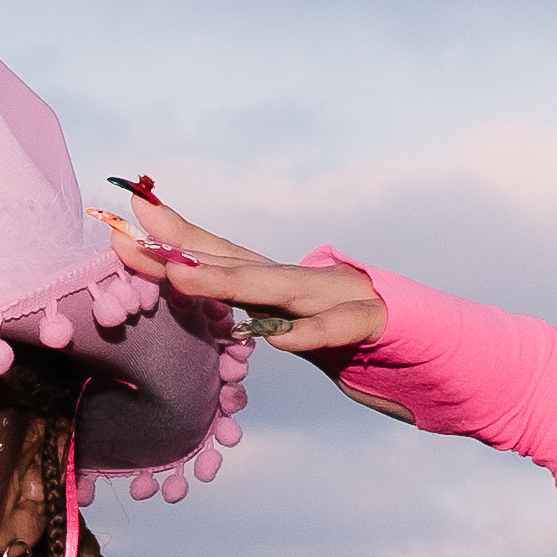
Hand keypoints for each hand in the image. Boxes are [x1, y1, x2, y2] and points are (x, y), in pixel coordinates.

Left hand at [96, 195, 388, 363]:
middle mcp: (305, 277)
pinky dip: (311, 333)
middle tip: (131, 235)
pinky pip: (338, 328)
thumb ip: (248, 309)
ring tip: (180, 278)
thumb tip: (193, 290)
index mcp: (281, 280)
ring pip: (278, 287)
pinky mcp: (374, 322)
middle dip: (180, 250)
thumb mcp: (290, 324)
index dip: (172, 233)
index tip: (126, 210)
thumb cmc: (352, 336)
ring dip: (227, 283)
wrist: (430, 346)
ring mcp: (341, 294)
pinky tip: (282, 341)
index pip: (218, 253)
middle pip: (234, 261)